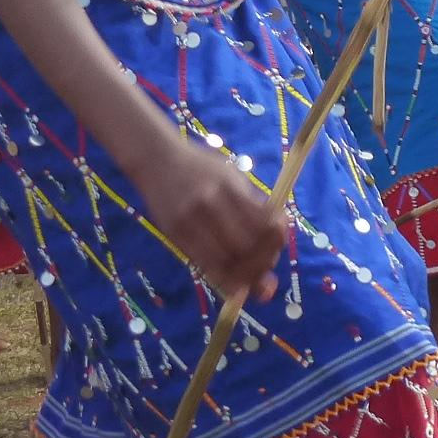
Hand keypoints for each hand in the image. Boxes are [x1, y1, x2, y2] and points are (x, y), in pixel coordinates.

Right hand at [148, 138, 283, 305]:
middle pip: (246, 247)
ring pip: (226, 261)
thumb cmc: (201, 168)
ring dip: (244, 274)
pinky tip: (232, 277)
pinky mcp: (174, 235)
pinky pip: (205, 264)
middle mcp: (209, 204)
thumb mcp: (232, 176)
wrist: (157, 160)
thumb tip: (279, 235)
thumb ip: (254, 206)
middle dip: (263, 261)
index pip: (263, 223)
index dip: (277, 239)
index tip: (280, 240)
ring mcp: (189, 221)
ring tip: (252, 273)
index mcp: (229, 186)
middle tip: (268, 262)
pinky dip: (224, 276)